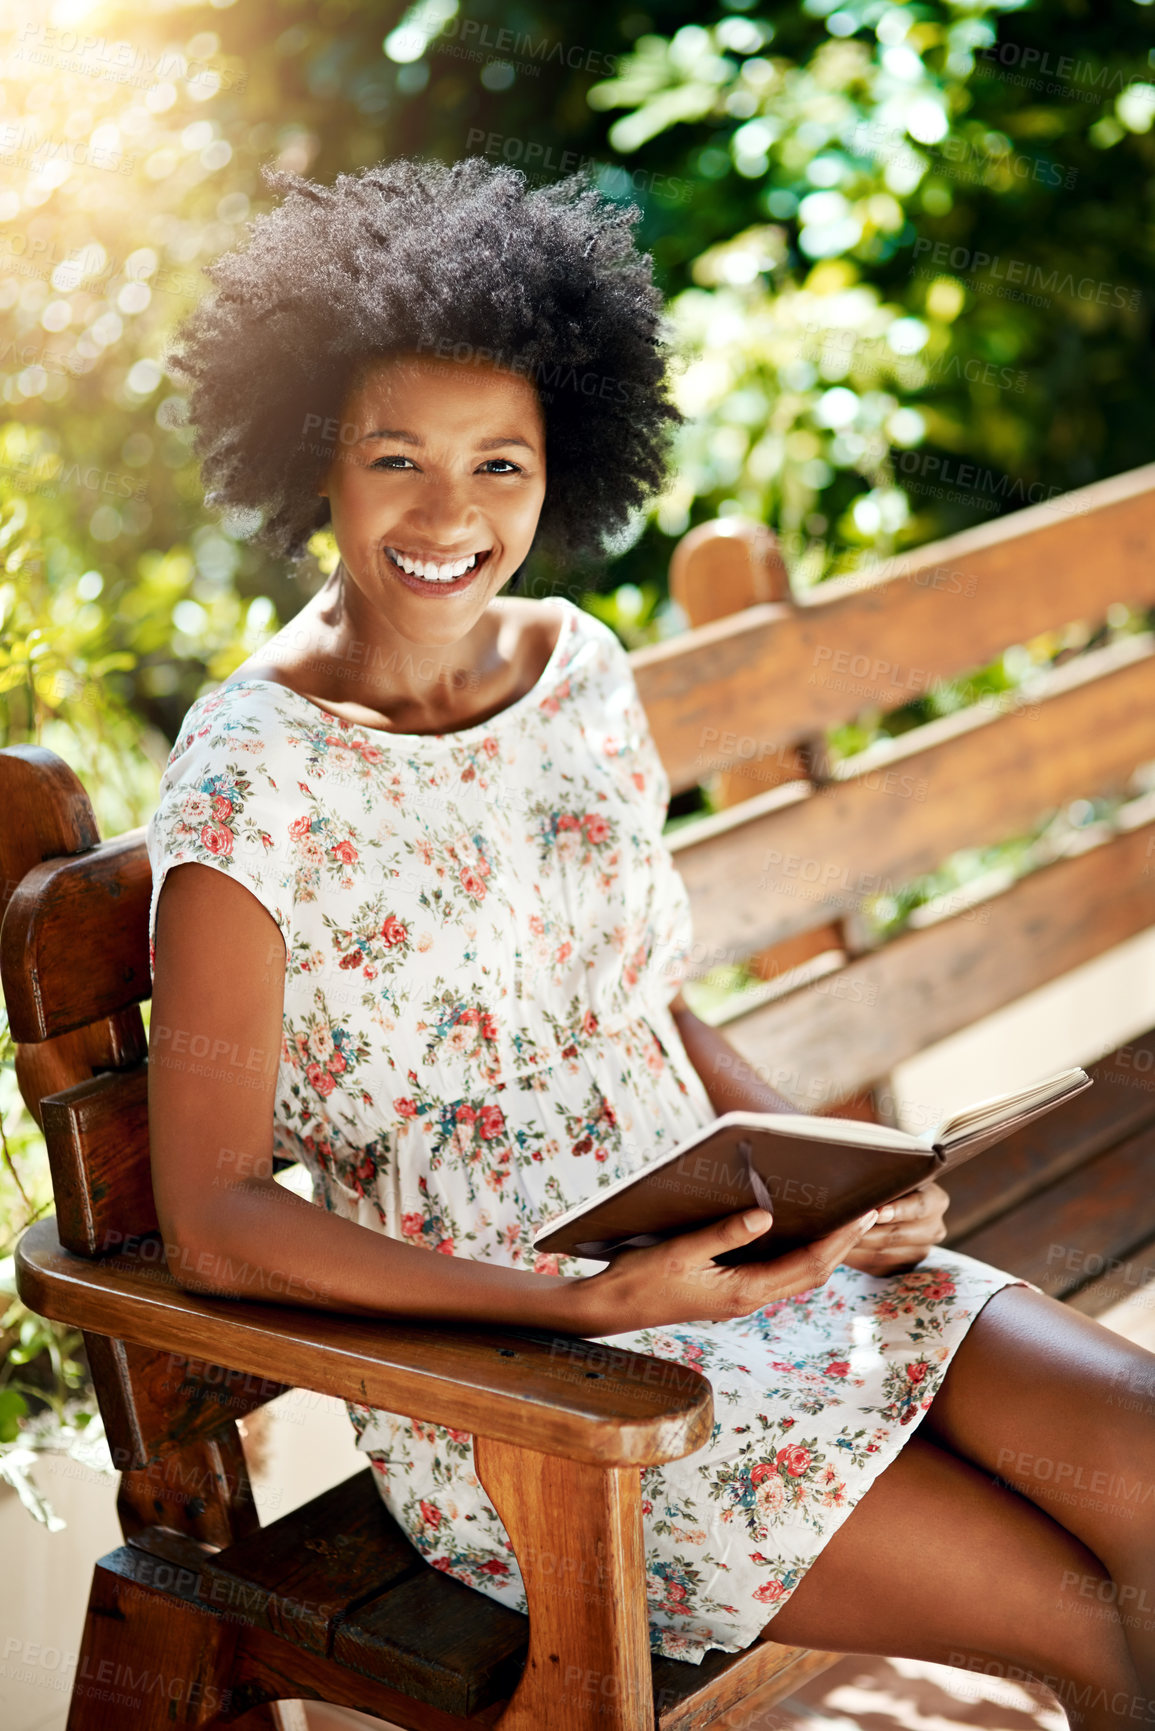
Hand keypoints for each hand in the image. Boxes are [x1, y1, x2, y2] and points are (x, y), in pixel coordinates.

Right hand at [572, 1205, 881, 1333]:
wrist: (610, 1309)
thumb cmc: (640, 1279)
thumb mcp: (680, 1251)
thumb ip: (723, 1234)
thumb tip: (766, 1216)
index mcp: (742, 1291)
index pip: (807, 1264)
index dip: (839, 1240)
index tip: (864, 1215)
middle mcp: (748, 1299)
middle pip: (811, 1272)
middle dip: (843, 1244)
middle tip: (870, 1212)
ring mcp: (739, 1298)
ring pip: (797, 1275)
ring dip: (825, 1250)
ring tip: (846, 1221)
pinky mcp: (729, 1292)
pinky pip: (776, 1273)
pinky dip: (798, 1253)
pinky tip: (799, 1233)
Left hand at [839, 1181, 949, 1275]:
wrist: (889, 1198)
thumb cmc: (886, 1178)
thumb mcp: (891, 1172)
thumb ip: (883, 1178)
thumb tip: (860, 1183)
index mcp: (936, 1201)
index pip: (918, 1207)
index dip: (897, 1210)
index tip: (877, 1211)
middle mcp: (933, 1229)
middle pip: (897, 1235)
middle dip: (866, 1231)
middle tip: (841, 1225)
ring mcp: (919, 1251)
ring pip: (883, 1254)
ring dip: (855, 1246)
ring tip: (832, 1236)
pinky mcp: (903, 1267)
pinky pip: (876, 1267)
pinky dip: (855, 1258)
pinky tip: (837, 1247)